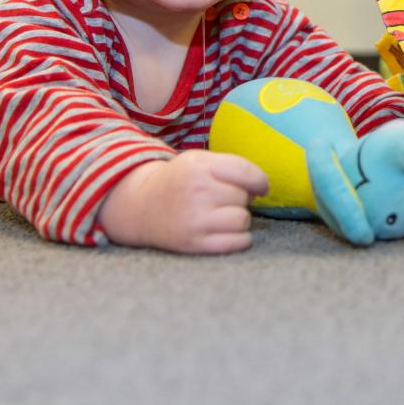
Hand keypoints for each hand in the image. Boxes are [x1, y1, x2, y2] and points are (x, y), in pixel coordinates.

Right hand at [98, 149, 269, 253]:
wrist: (141, 206)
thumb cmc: (178, 181)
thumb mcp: (198, 161)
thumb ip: (230, 166)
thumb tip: (262, 188)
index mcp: (199, 167)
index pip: (247, 172)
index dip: (260, 181)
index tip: (261, 187)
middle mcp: (197, 192)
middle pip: (244, 198)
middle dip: (239, 199)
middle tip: (222, 200)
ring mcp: (195, 220)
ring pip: (243, 220)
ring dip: (239, 219)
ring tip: (222, 215)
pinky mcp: (194, 243)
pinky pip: (237, 242)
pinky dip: (239, 238)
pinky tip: (225, 231)